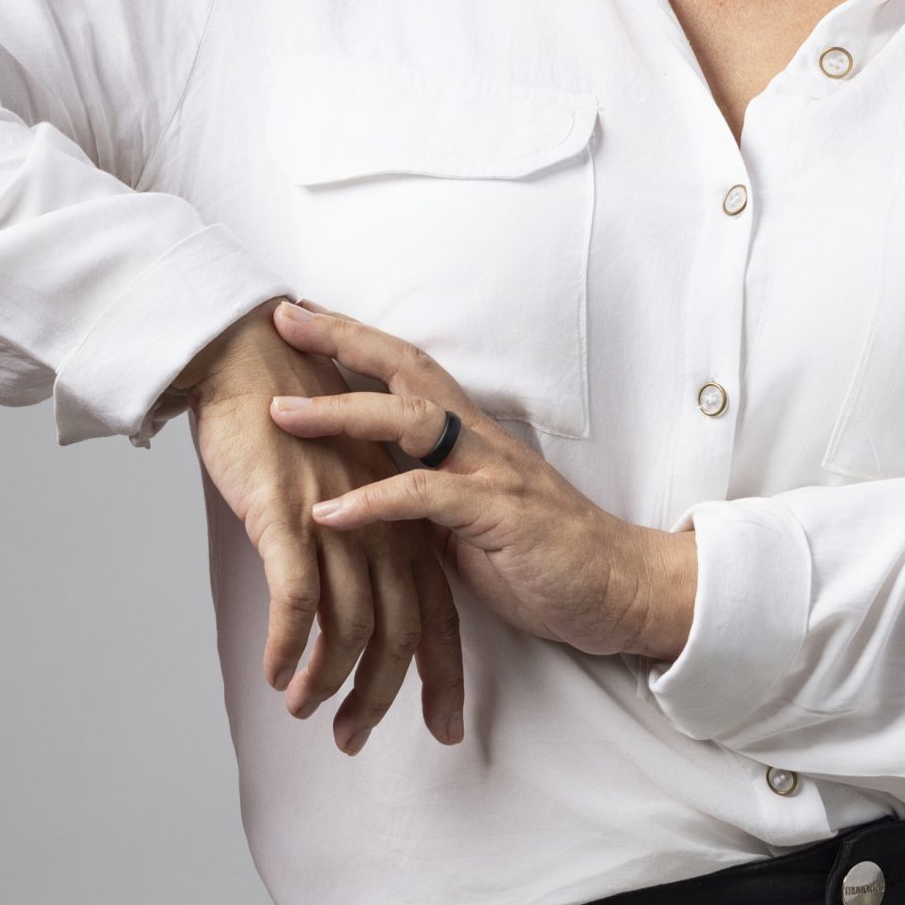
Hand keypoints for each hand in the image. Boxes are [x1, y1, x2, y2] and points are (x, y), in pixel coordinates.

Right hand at [179, 296, 465, 756]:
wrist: (248, 354)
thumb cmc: (293, 418)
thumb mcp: (348, 482)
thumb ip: (363, 537)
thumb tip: (356, 599)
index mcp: (408, 516)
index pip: (439, 610)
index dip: (443, 675)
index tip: (444, 728)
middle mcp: (386, 521)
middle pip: (404, 629)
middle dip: (385, 696)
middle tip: (356, 742)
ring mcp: (340, 518)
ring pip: (352, 624)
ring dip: (328, 681)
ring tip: (304, 713)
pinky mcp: (290, 513)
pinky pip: (298, 597)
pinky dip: (291, 646)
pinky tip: (276, 673)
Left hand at [265, 300, 696, 666]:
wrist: (621, 589)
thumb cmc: (544, 558)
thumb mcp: (468, 522)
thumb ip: (422, 500)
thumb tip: (364, 495)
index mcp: (471, 437)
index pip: (407, 370)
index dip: (355, 338)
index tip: (300, 315)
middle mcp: (479, 440)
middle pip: (405, 370)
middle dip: (342, 341)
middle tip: (283, 319)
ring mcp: (491, 472)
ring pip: (410, 421)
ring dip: (341, 414)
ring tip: (284, 413)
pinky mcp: (499, 515)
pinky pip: (425, 497)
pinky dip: (372, 502)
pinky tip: (328, 511)